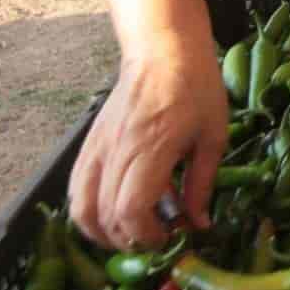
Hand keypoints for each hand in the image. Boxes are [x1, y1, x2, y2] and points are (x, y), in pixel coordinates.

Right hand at [68, 29, 227, 250]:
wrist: (163, 50)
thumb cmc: (196, 88)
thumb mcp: (214, 135)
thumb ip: (203, 183)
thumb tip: (198, 224)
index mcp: (153, 146)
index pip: (131, 208)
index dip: (146, 235)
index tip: (168, 238)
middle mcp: (118, 150)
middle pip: (106, 215)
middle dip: (129, 240)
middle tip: (154, 239)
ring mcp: (98, 147)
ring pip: (81, 207)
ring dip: (102, 233)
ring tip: (129, 233)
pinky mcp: (89, 143)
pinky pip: (76, 188)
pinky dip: (87, 212)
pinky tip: (110, 213)